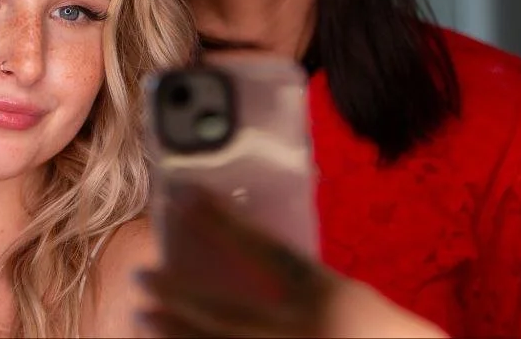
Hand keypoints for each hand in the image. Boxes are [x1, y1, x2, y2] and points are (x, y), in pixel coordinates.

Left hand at [136, 183, 447, 338]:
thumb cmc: (379, 329)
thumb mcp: (342, 294)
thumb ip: (300, 280)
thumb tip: (245, 257)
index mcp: (322, 296)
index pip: (263, 250)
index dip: (220, 221)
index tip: (185, 195)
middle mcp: (300, 332)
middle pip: (225, 313)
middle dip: (177, 295)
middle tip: (141, 277)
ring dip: (175, 333)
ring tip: (142, 315)